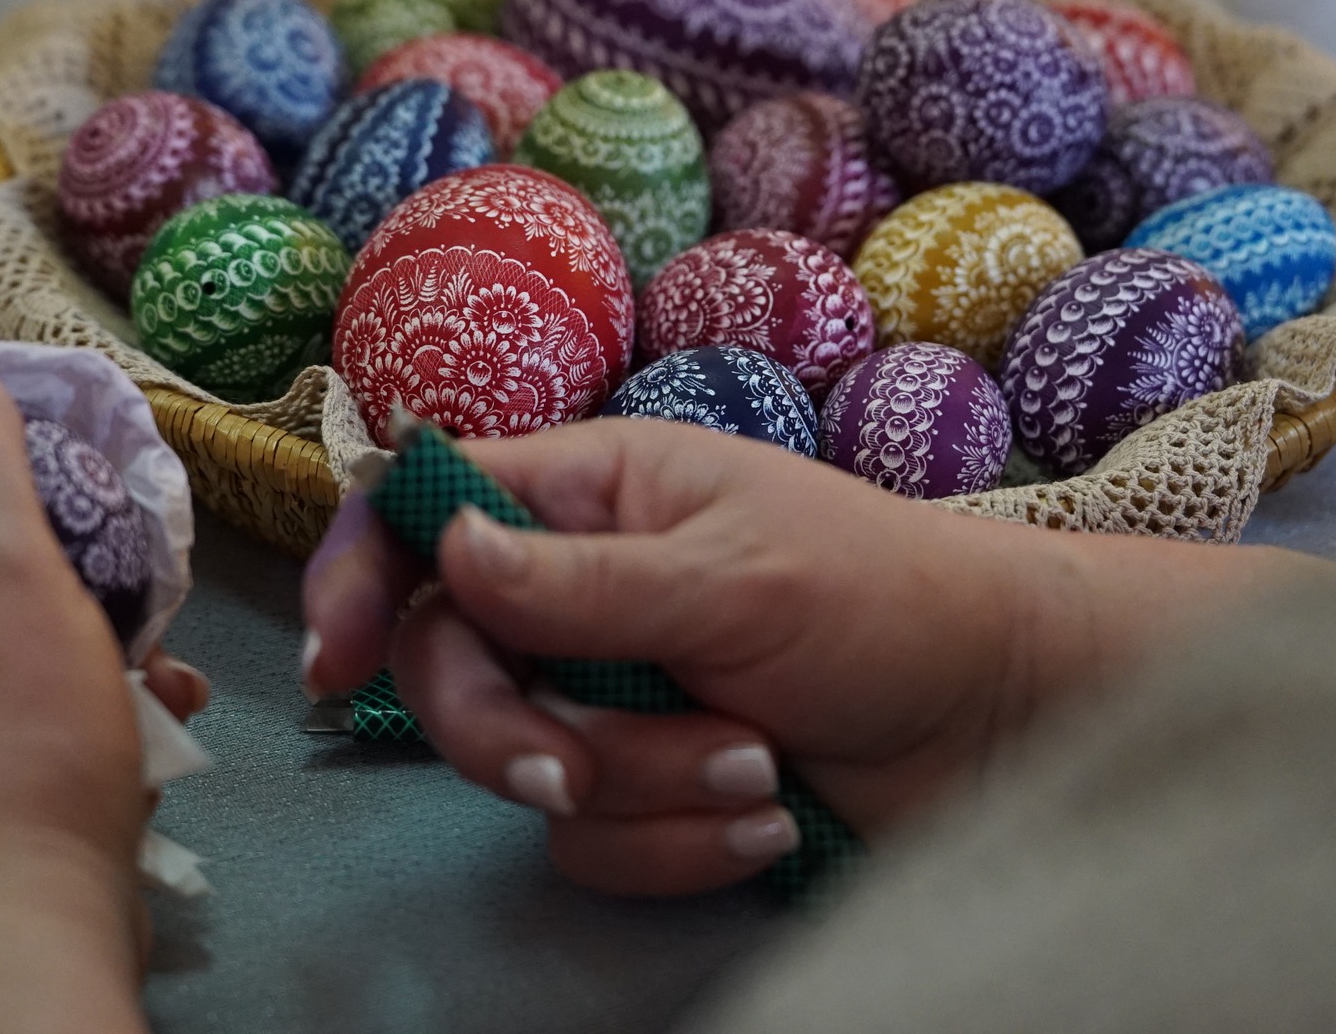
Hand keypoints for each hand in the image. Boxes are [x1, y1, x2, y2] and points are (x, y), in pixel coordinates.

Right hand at [303, 418, 1321, 896]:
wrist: (999, 719)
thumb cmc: (884, 602)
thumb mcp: (736, 577)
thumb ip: (581, 578)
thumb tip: (446, 549)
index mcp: (596, 493)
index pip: (428, 508)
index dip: (362, 573)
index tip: (336, 660)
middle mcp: (585, 586)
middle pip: (451, 662)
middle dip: (505, 729)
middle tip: (562, 769)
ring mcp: (616, 689)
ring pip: (527, 765)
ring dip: (639, 786)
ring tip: (755, 766)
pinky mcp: (651, 781)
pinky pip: (596, 840)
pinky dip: (678, 842)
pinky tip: (768, 818)